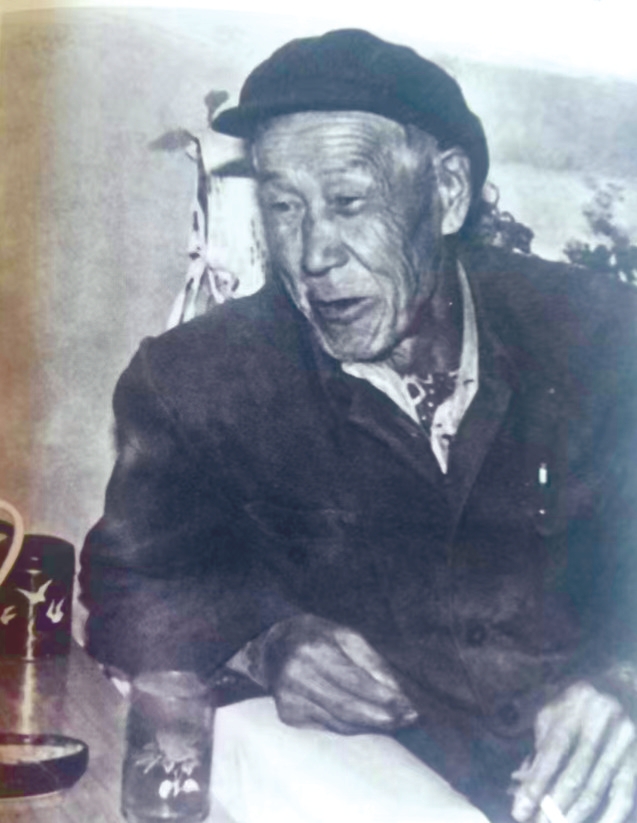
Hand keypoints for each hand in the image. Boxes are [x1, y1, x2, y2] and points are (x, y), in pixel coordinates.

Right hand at [261, 614, 417, 733]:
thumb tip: (397, 694)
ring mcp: (289, 699)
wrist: (271, 647)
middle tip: (408, 719)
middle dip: (382, 718)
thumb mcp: (345, 635)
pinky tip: (368, 721)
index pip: (355, 681)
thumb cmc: (315, 636)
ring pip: (340, 723)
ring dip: (371, 726)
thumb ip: (372, 662)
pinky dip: (352, 727)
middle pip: (348, 708)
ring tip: (395, 721)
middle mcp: (297, 676)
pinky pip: (329, 727)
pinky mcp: (287, 716)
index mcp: (313, 650)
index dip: (384, 698)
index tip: (410, 707)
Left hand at [511, 681, 636, 822]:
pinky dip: (609, 816)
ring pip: (597, 788)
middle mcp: (601, 723)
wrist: (621, 685)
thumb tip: (522, 782)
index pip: (552, 753)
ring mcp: (624, 742)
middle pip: (575, 775)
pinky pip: (624, 794)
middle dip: (553, 805)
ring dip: (575, 815)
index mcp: (574, 708)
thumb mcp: (554, 713)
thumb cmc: (578, 703)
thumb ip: (539, 745)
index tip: (520, 810)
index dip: (536, 784)